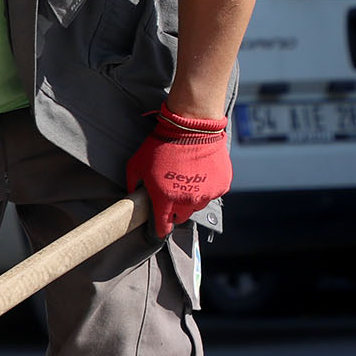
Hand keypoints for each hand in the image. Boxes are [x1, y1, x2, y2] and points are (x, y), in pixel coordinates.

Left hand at [124, 106, 231, 237]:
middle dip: (175, 210)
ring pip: (198, 206)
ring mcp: (207, 194)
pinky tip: (200, 174)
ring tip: (186, 180)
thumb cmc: (161, 146)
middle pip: (182, 217)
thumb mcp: (136, 165)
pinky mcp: (222, 185)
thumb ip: (133, 185)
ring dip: (192, 199)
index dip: (161, 227)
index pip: (164, 226)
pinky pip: (212, 194)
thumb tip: (133, 196)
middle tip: (172, 195)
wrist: (191, 128)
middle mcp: (188, 200)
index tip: (160, 227)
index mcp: (166, 199)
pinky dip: (207, 188)